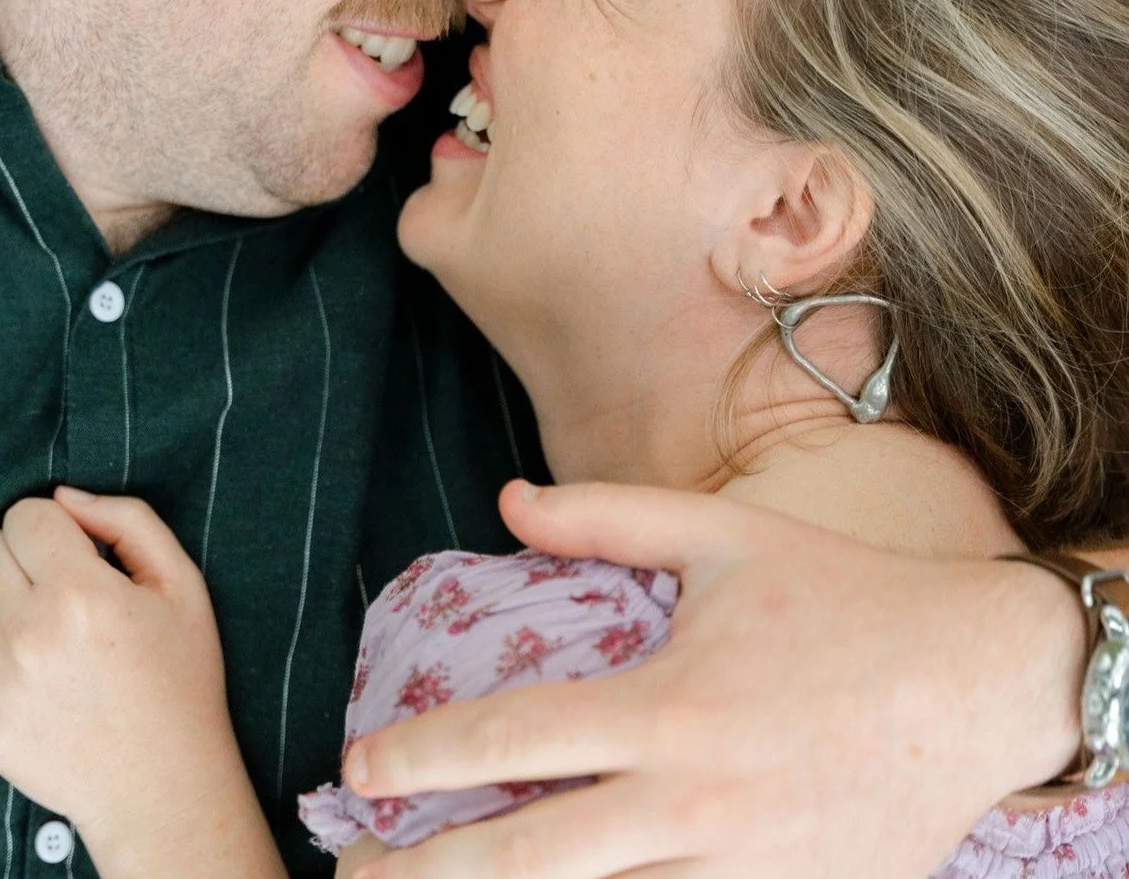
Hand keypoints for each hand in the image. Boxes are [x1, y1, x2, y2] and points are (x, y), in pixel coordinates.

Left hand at [0, 488, 238, 846]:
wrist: (160, 783)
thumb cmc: (179, 676)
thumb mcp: (181, 583)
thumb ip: (128, 520)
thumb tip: (64, 496)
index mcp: (80, 592)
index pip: (26, 514)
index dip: (54, 525)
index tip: (77, 551)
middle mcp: (25, 633)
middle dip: (20, 555)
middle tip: (56, 586)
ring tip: (32, 625)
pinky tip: (12, 661)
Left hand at [341, 480, 1085, 878]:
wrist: (981, 680)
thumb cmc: (840, 595)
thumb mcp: (720, 533)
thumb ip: (605, 516)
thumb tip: (505, 498)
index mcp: (669, 706)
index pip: (513, 741)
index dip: (420, 759)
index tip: (356, 774)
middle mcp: (695, 806)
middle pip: (531, 862)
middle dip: (427, 877)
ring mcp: (745, 873)